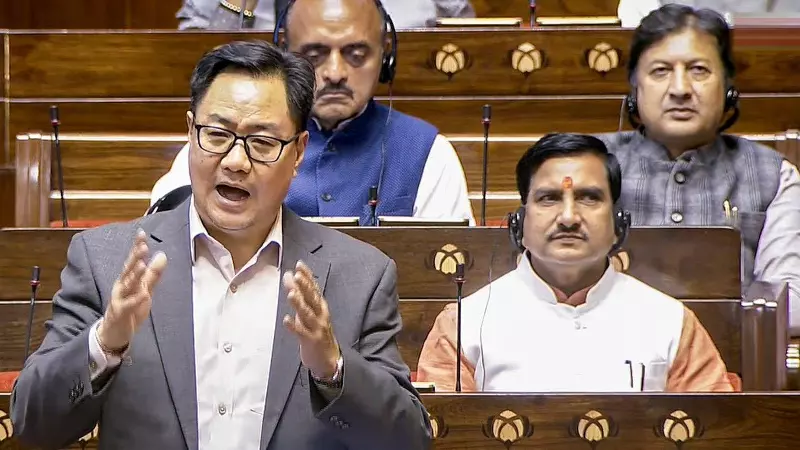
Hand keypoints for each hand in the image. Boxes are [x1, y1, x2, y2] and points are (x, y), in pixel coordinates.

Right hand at [98, 229, 167, 350]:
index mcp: (128, 279)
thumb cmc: (130, 308)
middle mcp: (122, 286)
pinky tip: (143, 295)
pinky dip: (135, 300)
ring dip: (134, 275)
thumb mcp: (144, 290)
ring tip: (142, 264)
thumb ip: (153, 274)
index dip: (137, 247)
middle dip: (135, 257)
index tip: (142, 233)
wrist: (114, 332)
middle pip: (128, 269)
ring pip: (127, 285)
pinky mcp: (120, 313)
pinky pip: (128, 305)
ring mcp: (120, 299)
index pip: (133, 260)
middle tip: (142, 246)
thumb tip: (162, 255)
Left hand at [282, 261, 339, 378]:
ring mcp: (316, 328)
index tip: (299, 265)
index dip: (307, 276)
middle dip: (304, 286)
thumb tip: (290, 277)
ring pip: (307, 314)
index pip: (314, 288)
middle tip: (296, 275)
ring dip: (299, 304)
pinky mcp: (310, 341)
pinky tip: (286, 319)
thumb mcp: (312, 312)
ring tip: (291, 294)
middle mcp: (320, 315)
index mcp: (320, 307)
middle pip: (312, 298)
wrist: (329, 359)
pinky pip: (301, 333)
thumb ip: (303, 296)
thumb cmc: (317, 332)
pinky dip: (293, 326)